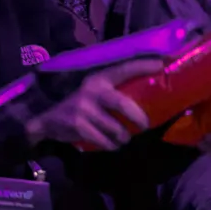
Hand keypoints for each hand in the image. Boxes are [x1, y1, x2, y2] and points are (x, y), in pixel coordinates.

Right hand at [27, 57, 159, 148]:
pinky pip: (105, 141)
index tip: (161, 63)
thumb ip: (116, 94)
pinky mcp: (78, 125)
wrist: (49, 121)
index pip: (123, 68)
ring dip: (123, 137)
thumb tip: (151, 101)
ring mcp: (83, 108)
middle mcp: (91, 89)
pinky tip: (108, 143)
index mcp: (99, 78)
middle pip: (122, 104)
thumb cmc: (82, 107)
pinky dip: (111, 145)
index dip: (142, 65)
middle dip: (138, 118)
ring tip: (121, 137)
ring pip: (116, 129)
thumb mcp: (96, 94)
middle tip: (145, 125)